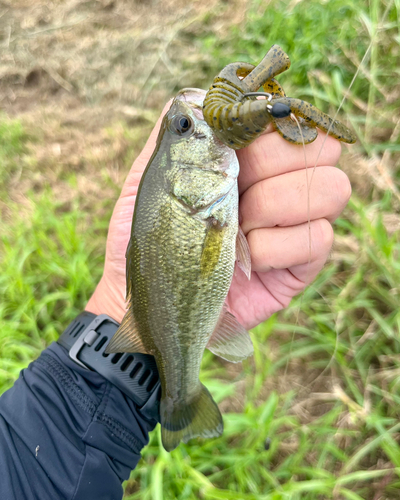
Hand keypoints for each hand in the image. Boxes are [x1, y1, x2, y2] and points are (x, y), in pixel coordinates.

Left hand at [86, 102, 350, 329]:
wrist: (152, 302)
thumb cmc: (149, 240)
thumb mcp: (150, 181)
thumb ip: (175, 134)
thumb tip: (203, 94)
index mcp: (247, 157)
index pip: (289, 116)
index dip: (268, 122)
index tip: (234, 143)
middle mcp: (280, 183)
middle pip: (321, 146)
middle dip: (271, 164)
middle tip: (232, 189)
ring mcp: (295, 222)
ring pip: (333, 188)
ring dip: (275, 206)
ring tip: (237, 230)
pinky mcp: (303, 262)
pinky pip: (319, 238)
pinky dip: (276, 248)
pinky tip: (248, 262)